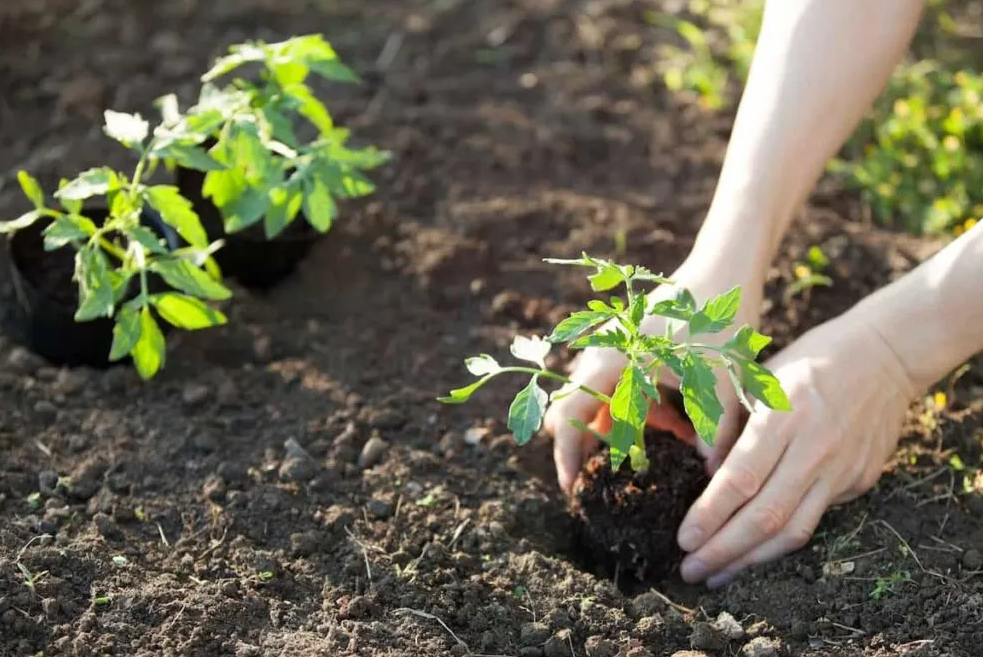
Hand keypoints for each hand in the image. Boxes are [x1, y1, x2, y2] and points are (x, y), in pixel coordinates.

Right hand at [543, 256, 764, 491]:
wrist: (728, 266)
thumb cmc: (717, 321)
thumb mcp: (717, 383)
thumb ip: (712, 434)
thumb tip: (712, 479)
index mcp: (609, 363)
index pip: (568, 419)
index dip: (566, 459)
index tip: (573, 491)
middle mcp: (601, 354)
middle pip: (578, 412)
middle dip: (593, 448)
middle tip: (610, 482)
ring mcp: (613, 347)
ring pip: (603, 401)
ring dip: (623, 428)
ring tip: (658, 449)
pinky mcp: (630, 344)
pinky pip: (621, 386)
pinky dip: (639, 409)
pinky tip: (676, 422)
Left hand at [676, 310, 918, 586]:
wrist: (885, 355)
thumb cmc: (808, 360)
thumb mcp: (759, 376)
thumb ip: (731, 425)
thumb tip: (707, 476)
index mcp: (783, 415)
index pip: (741, 479)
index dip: (710, 515)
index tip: (684, 540)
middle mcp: (814, 448)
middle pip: (765, 515)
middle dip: (723, 550)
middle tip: (691, 571)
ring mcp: (841, 469)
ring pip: (793, 530)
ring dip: (751, 560)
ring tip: (718, 576)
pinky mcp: (858, 482)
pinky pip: (814, 520)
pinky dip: (780, 542)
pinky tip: (754, 552)